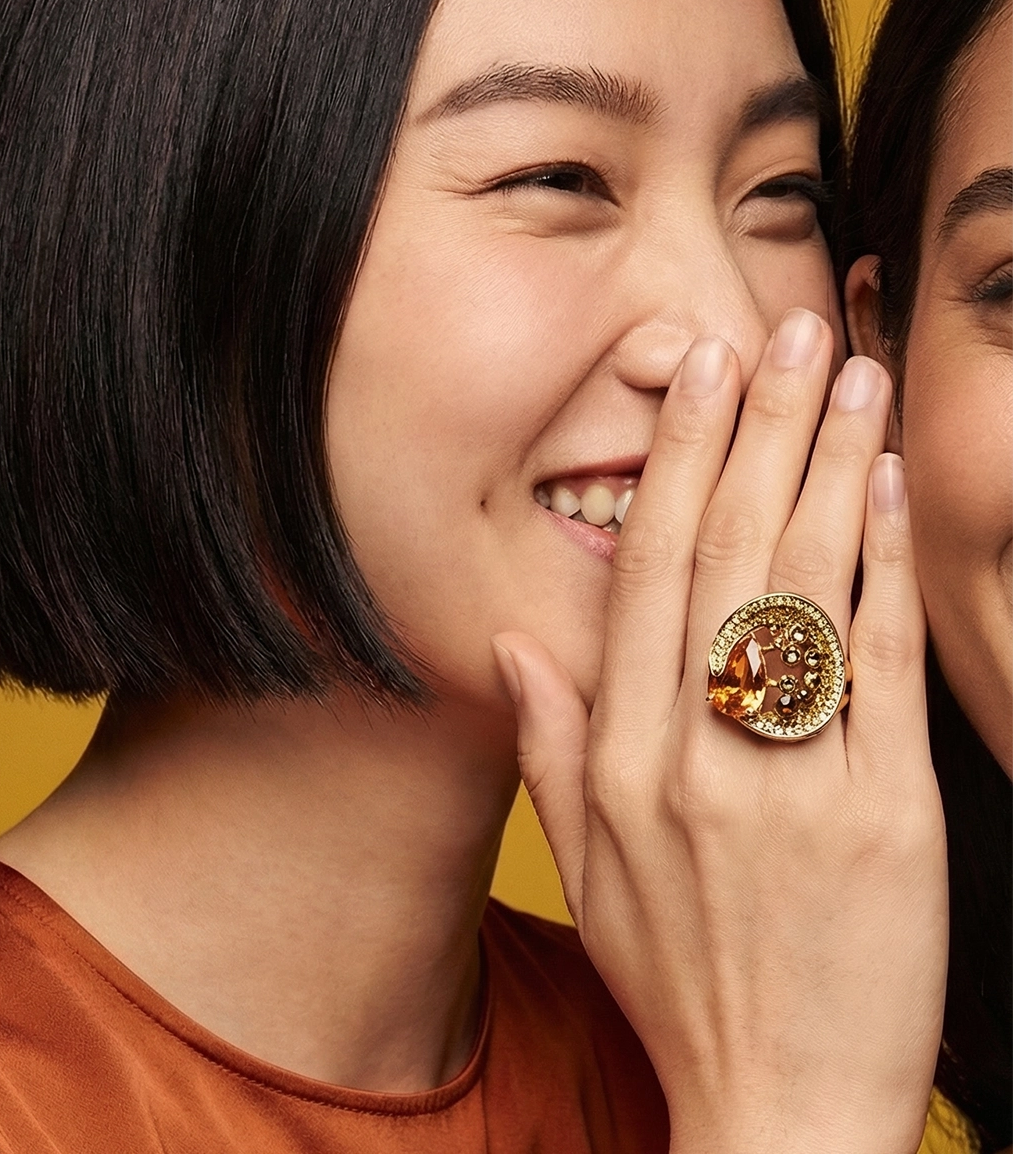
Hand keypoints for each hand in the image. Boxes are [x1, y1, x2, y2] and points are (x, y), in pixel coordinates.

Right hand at [493, 310, 947, 1153]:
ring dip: (827, 467)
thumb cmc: (678, 977)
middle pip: (731, 554)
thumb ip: (546, 744)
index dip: (676, 463)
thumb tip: (518, 642)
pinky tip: (884, 490)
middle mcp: (699, 749)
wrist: (781, 1103)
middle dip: (760, 429)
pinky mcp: (888, 809)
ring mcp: (796, 775)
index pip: (650, 573)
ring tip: (849, 374)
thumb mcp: (585, 868)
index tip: (698, 377)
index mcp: (622, 757)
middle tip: (787, 331)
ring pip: (808, 587)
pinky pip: (882, 664)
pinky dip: (884, 567)